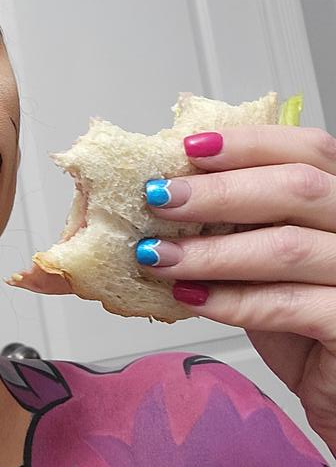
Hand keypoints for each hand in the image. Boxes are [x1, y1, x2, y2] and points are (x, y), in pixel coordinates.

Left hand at [139, 125, 335, 448]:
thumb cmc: (306, 323)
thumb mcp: (270, 260)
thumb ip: (240, 223)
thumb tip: (164, 192)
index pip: (309, 149)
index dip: (249, 143)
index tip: (188, 149)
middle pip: (298, 188)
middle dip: (218, 192)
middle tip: (159, 199)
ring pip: (286, 247)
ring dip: (211, 250)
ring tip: (157, 254)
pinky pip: (288, 306)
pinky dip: (231, 300)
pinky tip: (190, 299)